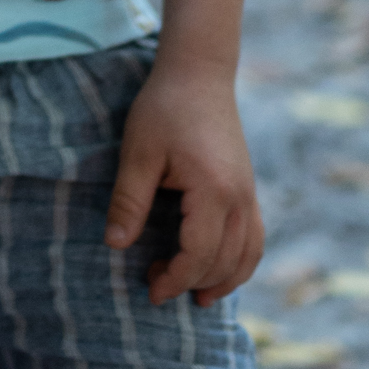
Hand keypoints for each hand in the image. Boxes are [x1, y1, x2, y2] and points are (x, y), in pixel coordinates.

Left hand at [103, 60, 263, 308]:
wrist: (199, 73)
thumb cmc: (164, 108)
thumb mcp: (138, 151)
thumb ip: (128, 200)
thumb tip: (115, 245)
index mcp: (213, 191)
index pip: (198, 255)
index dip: (174, 279)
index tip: (149, 289)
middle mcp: (240, 198)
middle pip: (223, 261)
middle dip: (191, 282)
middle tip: (154, 284)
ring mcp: (249, 193)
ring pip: (247, 255)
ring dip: (223, 280)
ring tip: (195, 296)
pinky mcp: (248, 188)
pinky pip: (254, 238)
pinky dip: (240, 262)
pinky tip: (218, 269)